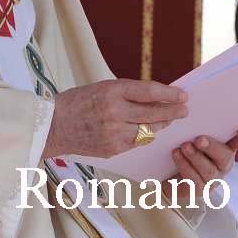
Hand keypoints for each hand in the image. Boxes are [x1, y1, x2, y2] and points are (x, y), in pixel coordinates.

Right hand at [42, 79, 187, 158]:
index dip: (169, 94)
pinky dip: (144, 135)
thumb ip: (127, 93)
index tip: (182, 95)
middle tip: (184, 109)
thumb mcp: (102, 88)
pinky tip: (149, 130)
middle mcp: (114, 112)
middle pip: (153, 113)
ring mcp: (113, 134)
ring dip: (161, 125)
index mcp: (111, 91)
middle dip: (172, 111)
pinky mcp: (112, 149)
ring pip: (148, 130)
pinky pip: (136, 142)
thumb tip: (155, 96)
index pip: (149, 92)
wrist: (52, 126)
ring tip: (169, 120)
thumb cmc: (77, 102)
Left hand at [170, 127, 237, 193]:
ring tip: (184, 146)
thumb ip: (200, 123)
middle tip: (199, 139)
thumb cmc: (185, 144)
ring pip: (208, 170)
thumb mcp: (193, 131)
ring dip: (195, 157)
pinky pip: (194, 181)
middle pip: (225, 157)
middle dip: (212, 147)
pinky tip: (177, 155)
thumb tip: (193, 104)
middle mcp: (223, 163)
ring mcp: (213, 179)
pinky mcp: (199, 190)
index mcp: (227, 146)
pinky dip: (185, 166)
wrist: (166, 171)